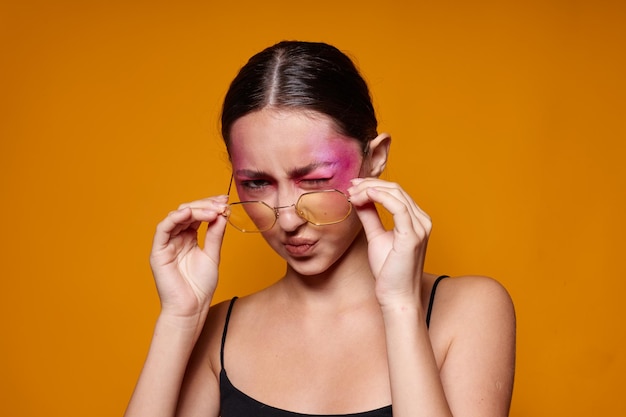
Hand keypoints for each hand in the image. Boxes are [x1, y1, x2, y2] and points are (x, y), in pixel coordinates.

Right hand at [149, 195, 228, 322]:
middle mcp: (176, 238)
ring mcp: (166, 244)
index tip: (225, 201)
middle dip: (206, 205)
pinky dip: (174, 218)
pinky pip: (162, 229)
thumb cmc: (200, 286)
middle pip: (187, 212)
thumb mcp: (213, 255)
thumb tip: (222, 214)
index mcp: (188, 238)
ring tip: (213, 210)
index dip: (210, 205)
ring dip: (195, 209)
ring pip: (176, 216)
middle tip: (222, 204)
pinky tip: (189, 213)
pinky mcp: (158, 252)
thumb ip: (215, 234)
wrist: (192, 308)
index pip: (197, 214)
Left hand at [348, 179, 430, 308]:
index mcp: (416, 220)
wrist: (396, 296)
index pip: (396, 192)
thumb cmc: (388, 271)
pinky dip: (380, 197)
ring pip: (396, 194)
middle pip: (396, 189)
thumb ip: (370, 216)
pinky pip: (398, 207)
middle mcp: (422, 220)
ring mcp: (420, 227)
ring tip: (352, 195)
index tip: (352, 187)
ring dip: (370, 190)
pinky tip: (364, 196)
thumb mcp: (376, 236)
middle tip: (350, 188)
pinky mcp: (412, 236)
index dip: (373, 185)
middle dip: (370, 185)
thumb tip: (359, 198)